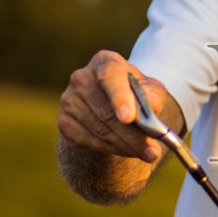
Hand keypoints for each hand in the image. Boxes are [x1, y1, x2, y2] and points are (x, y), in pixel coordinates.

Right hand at [57, 50, 179, 163]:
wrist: (113, 106)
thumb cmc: (135, 93)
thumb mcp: (150, 89)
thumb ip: (153, 94)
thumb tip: (151, 103)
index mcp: (105, 62)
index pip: (110, 77)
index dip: (119, 97)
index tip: (128, 118)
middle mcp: (82, 78)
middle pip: (107, 112)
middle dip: (133, 136)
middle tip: (153, 153)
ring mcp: (69, 100)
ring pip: (100, 131)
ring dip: (126, 146)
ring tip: (146, 153)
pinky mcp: (64, 123)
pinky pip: (89, 142)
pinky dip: (111, 150)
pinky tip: (127, 150)